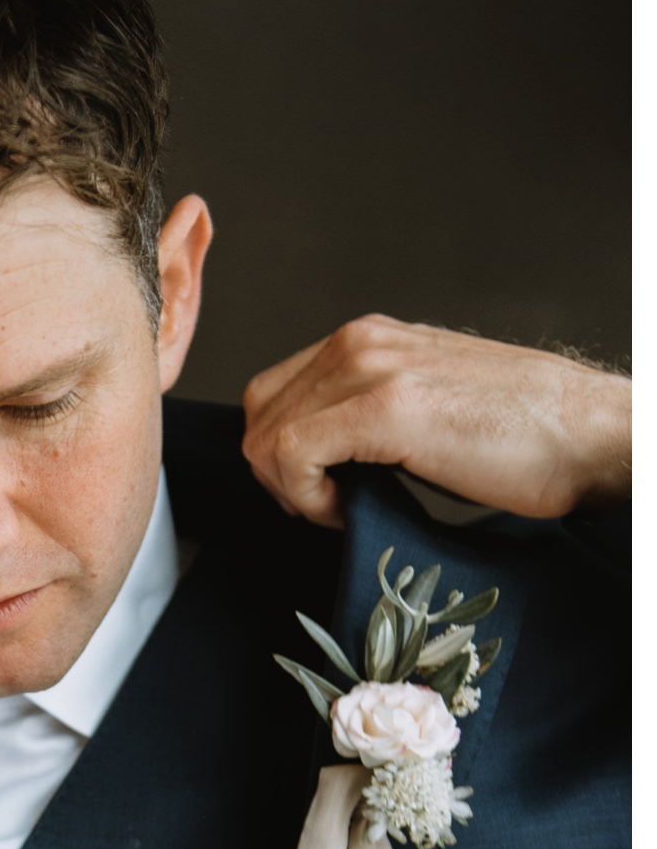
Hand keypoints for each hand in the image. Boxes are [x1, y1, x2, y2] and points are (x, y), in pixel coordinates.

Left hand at [240, 315, 630, 528]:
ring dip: (293, 489)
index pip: (274, 393)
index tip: (323, 491)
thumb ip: (365, 416)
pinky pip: (292, 453)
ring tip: (344, 509)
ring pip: (267, 435)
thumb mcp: (424, 408)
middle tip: (328, 506)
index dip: (283, 454)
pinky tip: (350, 510)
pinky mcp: (383, 406)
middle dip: (279, 474)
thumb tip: (316, 462)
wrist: (588, 435)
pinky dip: (307, 496)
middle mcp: (360, 341)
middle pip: (260, 413)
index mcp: (368, 339)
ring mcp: (369, 368)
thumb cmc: (522, 436)